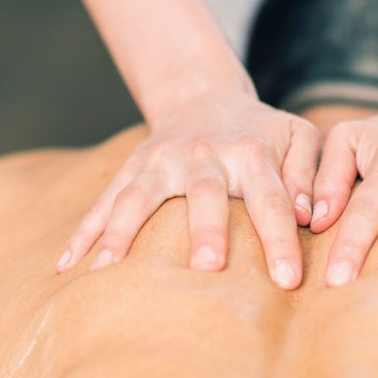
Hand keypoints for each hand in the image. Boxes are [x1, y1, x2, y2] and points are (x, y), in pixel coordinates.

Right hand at [56, 92, 320, 288]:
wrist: (204, 96)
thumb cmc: (262, 131)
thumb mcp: (299, 137)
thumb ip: (310, 172)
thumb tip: (308, 217)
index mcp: (250, 153)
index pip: (271, 201)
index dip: (281, 241)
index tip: (289, 281)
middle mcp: (204, 155)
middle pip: (205, 195)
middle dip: (207, 230)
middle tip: (208, 268)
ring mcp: (161, 161)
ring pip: (140, 197)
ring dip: (123, 233)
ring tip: (107, 272)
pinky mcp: (132, 168)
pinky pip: (105, 200)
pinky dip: (84, 231)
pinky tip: (67, 266)